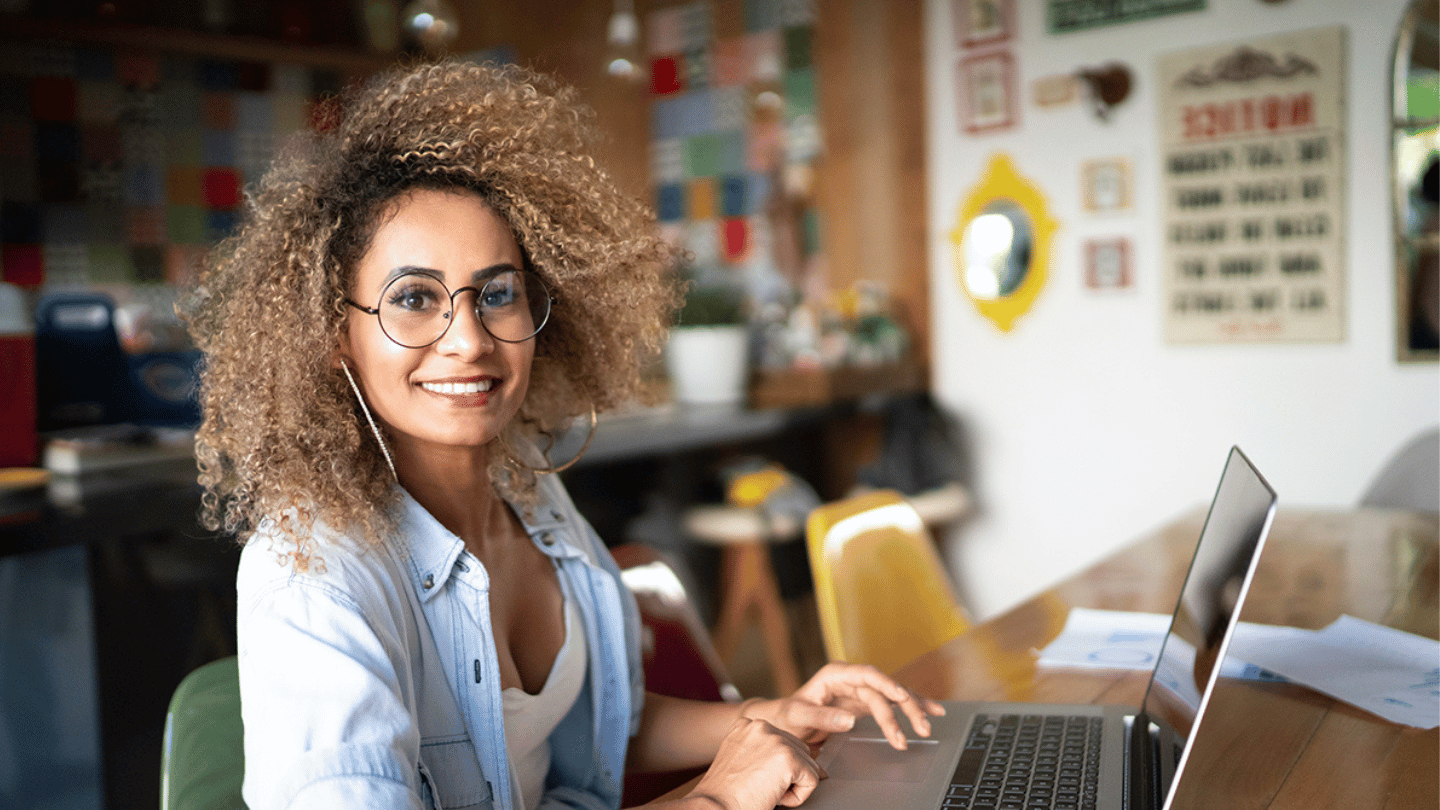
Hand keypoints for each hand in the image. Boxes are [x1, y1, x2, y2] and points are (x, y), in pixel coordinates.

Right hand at [689, 714, 822, 809]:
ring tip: (764, 791)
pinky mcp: (789, 758)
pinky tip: (772, 797)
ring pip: (808, 766)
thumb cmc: (725, 795)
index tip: (755, 780)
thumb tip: (808, 761)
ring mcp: (776, 740)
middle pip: (800, 751)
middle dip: (788, 775)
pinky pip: (812, 781)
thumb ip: (765, 752)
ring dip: (791, 786)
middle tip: (759, 788)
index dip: (776, 769)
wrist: (713, 809)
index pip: (784, 743)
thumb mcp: (740, 761)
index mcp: (747, 725)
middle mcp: (761, 726)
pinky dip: (797, 797)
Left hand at [742, 662, 945, 750]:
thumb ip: (821, 717)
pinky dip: (912, 707)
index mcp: (836, 675)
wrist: (785, 721)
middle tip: (917, 728)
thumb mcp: (798, 716)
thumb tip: (849, 719)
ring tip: (926, 727)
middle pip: (884, 689)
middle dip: (904, 708)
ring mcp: (861, 690)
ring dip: (912, 710)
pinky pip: (893, 704)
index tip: (901, 696)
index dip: (886, 684)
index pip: (866, 675)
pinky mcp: (866, 702)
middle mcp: (852, 679)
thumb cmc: (788, 715)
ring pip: (893, 696)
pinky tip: (932, 711)